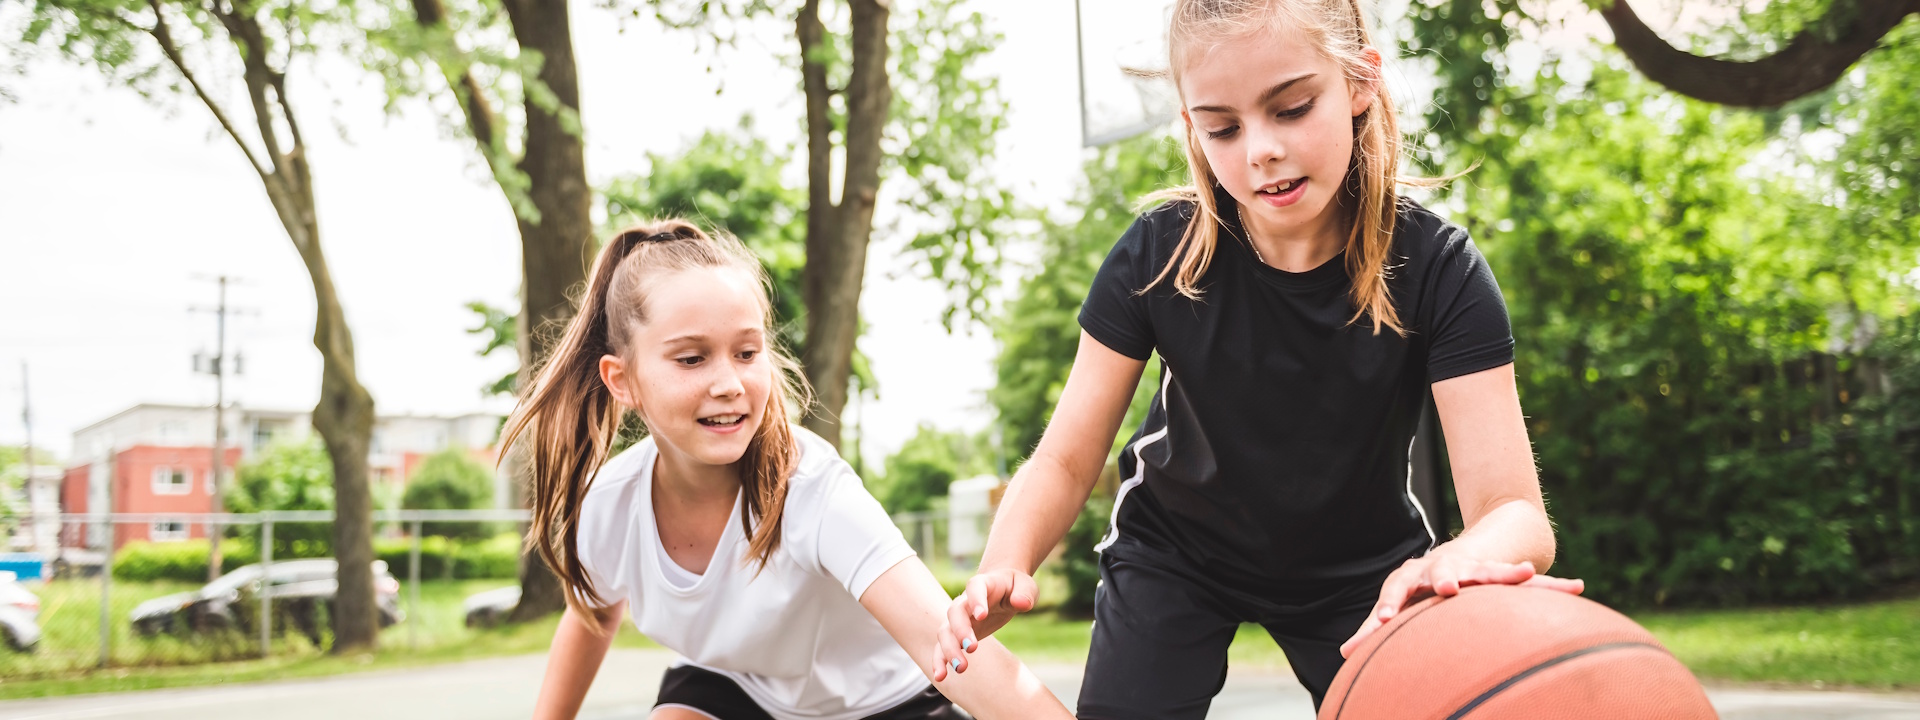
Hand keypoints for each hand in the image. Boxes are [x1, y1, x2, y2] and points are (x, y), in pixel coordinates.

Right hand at [931, 568, 1037, 680]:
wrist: (1001, 588)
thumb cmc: (1015, 587)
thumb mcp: (1026, 586)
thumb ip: (1025, 594)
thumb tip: (1021, 603)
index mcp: (982, 584)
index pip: (975, 588)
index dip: (977, 600)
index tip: (982, 616)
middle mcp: (964, 601)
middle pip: (955, 612)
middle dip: (961, 631)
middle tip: (973, 648)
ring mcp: (958, 618)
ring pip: (945, 632)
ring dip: (949, 650)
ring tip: (961, 668)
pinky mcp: (956, 634)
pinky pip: (942, 646)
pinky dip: (939, 661)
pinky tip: (941, 676)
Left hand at [1339, 555, 1583, 658]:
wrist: (1457, 556)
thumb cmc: (1421, 589)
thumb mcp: (1399, 605)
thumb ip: (1374, 630)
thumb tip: (1345, 655)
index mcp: (1414, 578)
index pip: (1398, 590)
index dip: (1391, 605)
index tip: (1384, 621)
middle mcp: (1444, 567)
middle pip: (1446, 570)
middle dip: (1447, 577)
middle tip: (1448, 586)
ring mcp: (1477, 569)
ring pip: (1493, 570)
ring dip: (1507, 573)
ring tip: (1526, 573)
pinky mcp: (1504, 575)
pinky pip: (1532, 582)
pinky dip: (1552, 585)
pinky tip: (1576, 588)